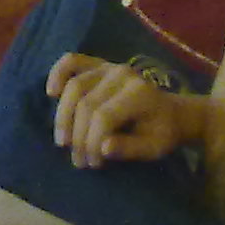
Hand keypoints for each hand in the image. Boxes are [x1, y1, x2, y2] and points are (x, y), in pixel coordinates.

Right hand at [47, 55, 201, 167]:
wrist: (172, 112)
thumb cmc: (162, 133)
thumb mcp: (154, 148)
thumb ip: (130, 149)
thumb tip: (102, 149)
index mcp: (139, 94)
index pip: (104, 117)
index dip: (91, 142)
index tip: (93, 164)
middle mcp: (122, 74)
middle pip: (86, 104)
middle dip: (78, 135)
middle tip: (78, 160)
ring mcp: (109, 66)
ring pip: (74, 86)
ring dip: (63, 116)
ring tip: (63, 141)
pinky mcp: (99, 63)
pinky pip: (72, 61)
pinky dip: (57, 73)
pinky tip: (51, 92)